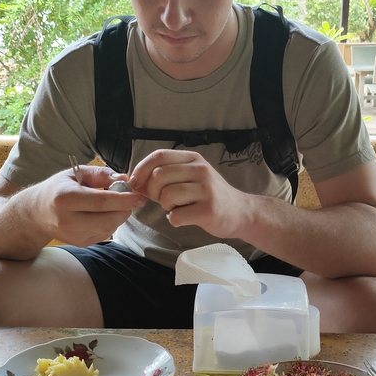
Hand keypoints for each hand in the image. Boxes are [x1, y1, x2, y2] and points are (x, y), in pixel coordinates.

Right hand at [30, 165, 145, 246]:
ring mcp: (73, 235)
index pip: (100, 202)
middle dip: (125, 210)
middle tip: (132, 199)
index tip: (139, 195)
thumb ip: (101, 174)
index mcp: (64, 198)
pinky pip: (104, 234)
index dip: (123, 199)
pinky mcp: (79, 243)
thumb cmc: (59, 189)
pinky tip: (105, 214)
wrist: (37, 213)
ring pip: (109, 229)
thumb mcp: (76, 173)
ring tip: (116, 204)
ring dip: (120, 216)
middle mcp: (67, 220)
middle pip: (107, 220)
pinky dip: (111, 223)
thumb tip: (124, 179)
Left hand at [128, 149, 246, 235]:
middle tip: (161, 200)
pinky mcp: (208, 210)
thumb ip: (165, 175)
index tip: (136, 183)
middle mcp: (200, 170)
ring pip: (166, 195)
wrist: (240, 212)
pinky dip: (175, 220)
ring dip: (165, 206)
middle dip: (152, 191)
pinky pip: (176, 216)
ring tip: (177, 207)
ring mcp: (206, 189)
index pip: (159, 155)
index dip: (141, 169)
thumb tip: (135, 182)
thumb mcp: (190, 177)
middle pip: (159, 176)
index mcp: (193, 158)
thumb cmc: (209, 195)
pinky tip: (185, 217)